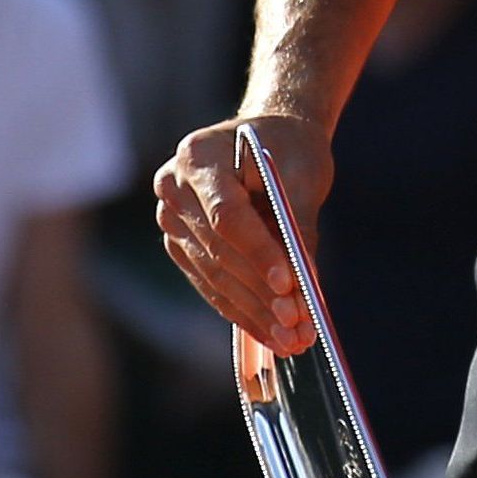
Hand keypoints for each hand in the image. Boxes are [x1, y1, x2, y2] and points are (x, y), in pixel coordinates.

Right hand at [154, 116, 330, 355]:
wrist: (271, 138)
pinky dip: (242, 310)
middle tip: (297, 324)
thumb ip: (299, 224)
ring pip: (214, 275)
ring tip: (291, 339)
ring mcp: (171, 220)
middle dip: (260, 293)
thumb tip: (305, 284)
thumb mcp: (303, 173)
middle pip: (218, 251)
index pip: (226, 214)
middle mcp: (174, 188)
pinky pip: (211, 284)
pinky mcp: (181, 247)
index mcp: (198, 155)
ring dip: (254, 312)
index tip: (288, 285)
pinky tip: (271, 332)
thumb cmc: (288, 148)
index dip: (258, 252)